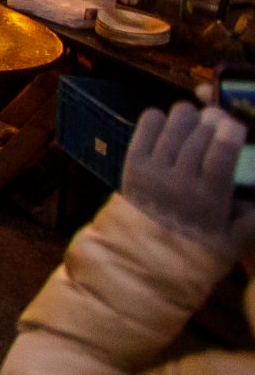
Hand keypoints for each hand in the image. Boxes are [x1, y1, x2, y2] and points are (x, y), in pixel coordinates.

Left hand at [122, 101, 254, 257]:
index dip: (229, 135)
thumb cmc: (194, 253)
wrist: (143, 259)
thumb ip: (252, 220)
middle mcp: (179, 183)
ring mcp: (153, 172)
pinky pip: (144, 132)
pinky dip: (155, 120)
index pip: (221, 159)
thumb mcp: (232, 244)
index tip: (235, 123)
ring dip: (185, 117)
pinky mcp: (131, 166)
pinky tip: (166, 120)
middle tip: (218, 115)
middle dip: (210, 121)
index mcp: (208, 202)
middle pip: (197, 139)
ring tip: (194, 115)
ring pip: (171, 131)